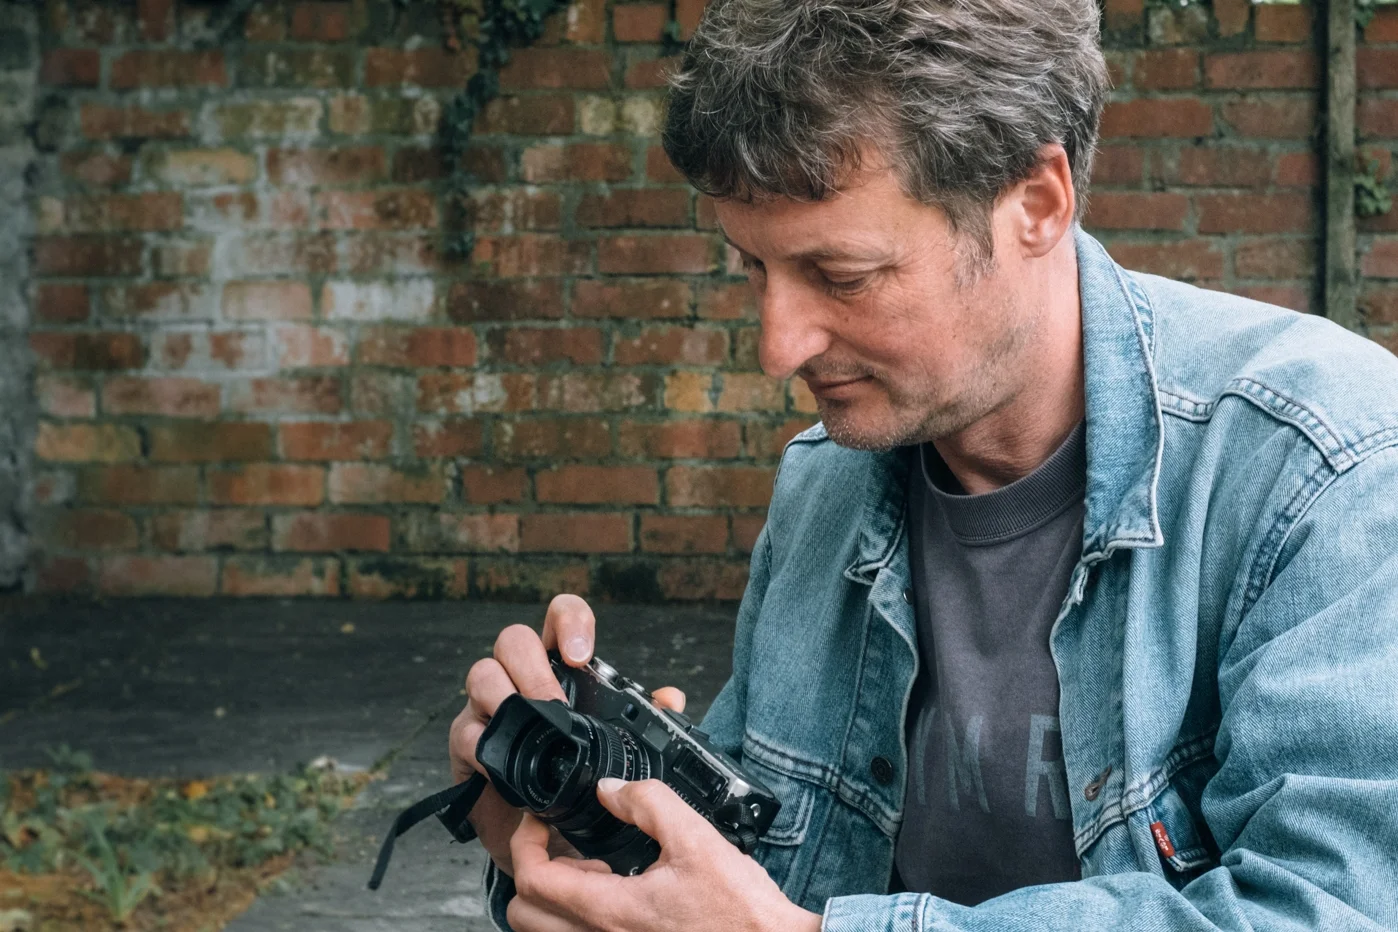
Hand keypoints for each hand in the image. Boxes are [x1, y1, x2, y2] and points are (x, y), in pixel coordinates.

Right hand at [449, 594, 687, 876]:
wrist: (546, 836)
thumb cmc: (579, 779)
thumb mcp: (616, 749)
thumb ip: (645, 720)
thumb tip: (669, 698)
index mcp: (560, 669)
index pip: (559, 620)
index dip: (569, 623)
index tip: (582, 657)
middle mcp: (520, 679)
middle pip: (513, 640)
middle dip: (533, 668)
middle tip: (555, 705)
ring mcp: (489, 708)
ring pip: (482, 675)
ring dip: (505, 699)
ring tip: (531, 730)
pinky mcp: (466, 745)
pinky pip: (466, 733)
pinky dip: (485, 746)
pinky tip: (504, 764)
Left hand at [505, 778, 821, 931]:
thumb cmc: (741, 911)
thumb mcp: (697, 839)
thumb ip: (650, 803)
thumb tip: (610, 788)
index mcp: (612, 910)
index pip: (533, 879)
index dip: (527, 840)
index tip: (541, 818)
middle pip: (525, 913)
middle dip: (533, 870)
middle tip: (565, 843)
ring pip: (548, 931)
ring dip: (555, 896)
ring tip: (594, 867)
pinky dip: (579, 914)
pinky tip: (617, 890)